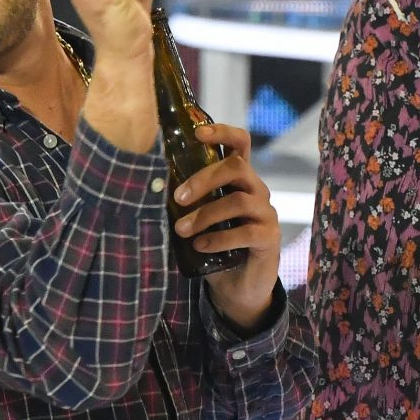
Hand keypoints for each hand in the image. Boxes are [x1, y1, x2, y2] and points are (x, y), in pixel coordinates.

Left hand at [172, 122, 282, 332]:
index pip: (240, 143)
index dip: (222, 132)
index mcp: (239, 179)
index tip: (197, 133)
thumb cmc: (214, 245)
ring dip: (205, 214)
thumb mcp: (199, 219)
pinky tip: (200, 246)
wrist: (238, 287)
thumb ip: (186, 202)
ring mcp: (266, 213)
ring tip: (182, 230)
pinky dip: (219, 238)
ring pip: (238, 200)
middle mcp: (257, 190)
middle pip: (237, 167)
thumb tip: (150, 188)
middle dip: (204, 179)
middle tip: (177, 198)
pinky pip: (246, 232)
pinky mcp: (269, 238)